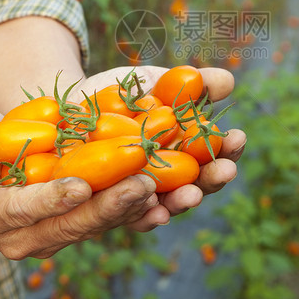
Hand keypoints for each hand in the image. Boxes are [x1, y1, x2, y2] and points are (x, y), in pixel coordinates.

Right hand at [0, 103, 159, 258]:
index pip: (21, 210)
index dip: (50, 199)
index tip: (80, 186)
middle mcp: (20, 236)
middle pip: (68, 224)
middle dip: (107, 205)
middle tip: (142, 184)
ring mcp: (50, 235)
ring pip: (94, 225)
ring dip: (130, 209)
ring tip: (162, 188)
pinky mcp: (75, 225)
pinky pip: (108, 220)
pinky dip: (137, 210)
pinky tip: (168, 198)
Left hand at [70, 66, 246, 230]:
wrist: (61, 110)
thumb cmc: (115, 96)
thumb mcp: (152, 83)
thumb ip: (190, 84)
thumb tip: (227, 80)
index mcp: (182, 156)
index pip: (213, 157)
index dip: (228, 150)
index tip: (238, 137)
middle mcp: (163, 184)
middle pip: (195, 188)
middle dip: (211, 181)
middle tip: (225, 170)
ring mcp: (134, 200)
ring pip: (162, 207)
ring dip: (180, 202)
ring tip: (191, 194)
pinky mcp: (103, 210)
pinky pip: (122, 218)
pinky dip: (139, 215)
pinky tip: (152, 209)